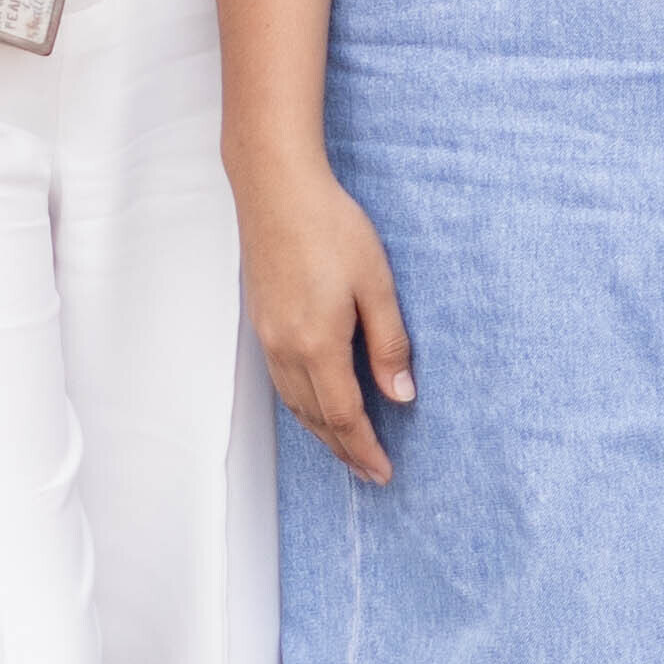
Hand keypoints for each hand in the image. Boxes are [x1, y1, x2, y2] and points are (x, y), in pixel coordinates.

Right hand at [239, 154, 415, 478]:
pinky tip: (317, 407)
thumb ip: (389, 343)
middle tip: (370, 473)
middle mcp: (286, 351)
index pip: (345, 416)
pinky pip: (282, 384)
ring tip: (347, 451)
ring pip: (296, 405)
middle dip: (344, 451)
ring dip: (322, 434)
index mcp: (317, 345)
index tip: (384, 473)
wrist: (276, 190)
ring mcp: (268, 339)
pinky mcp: (262, 324)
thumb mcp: (375, 284)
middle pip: (316, 419)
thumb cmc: (331, 228)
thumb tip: (401, 395)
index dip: (365, 449)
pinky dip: (303, 408)